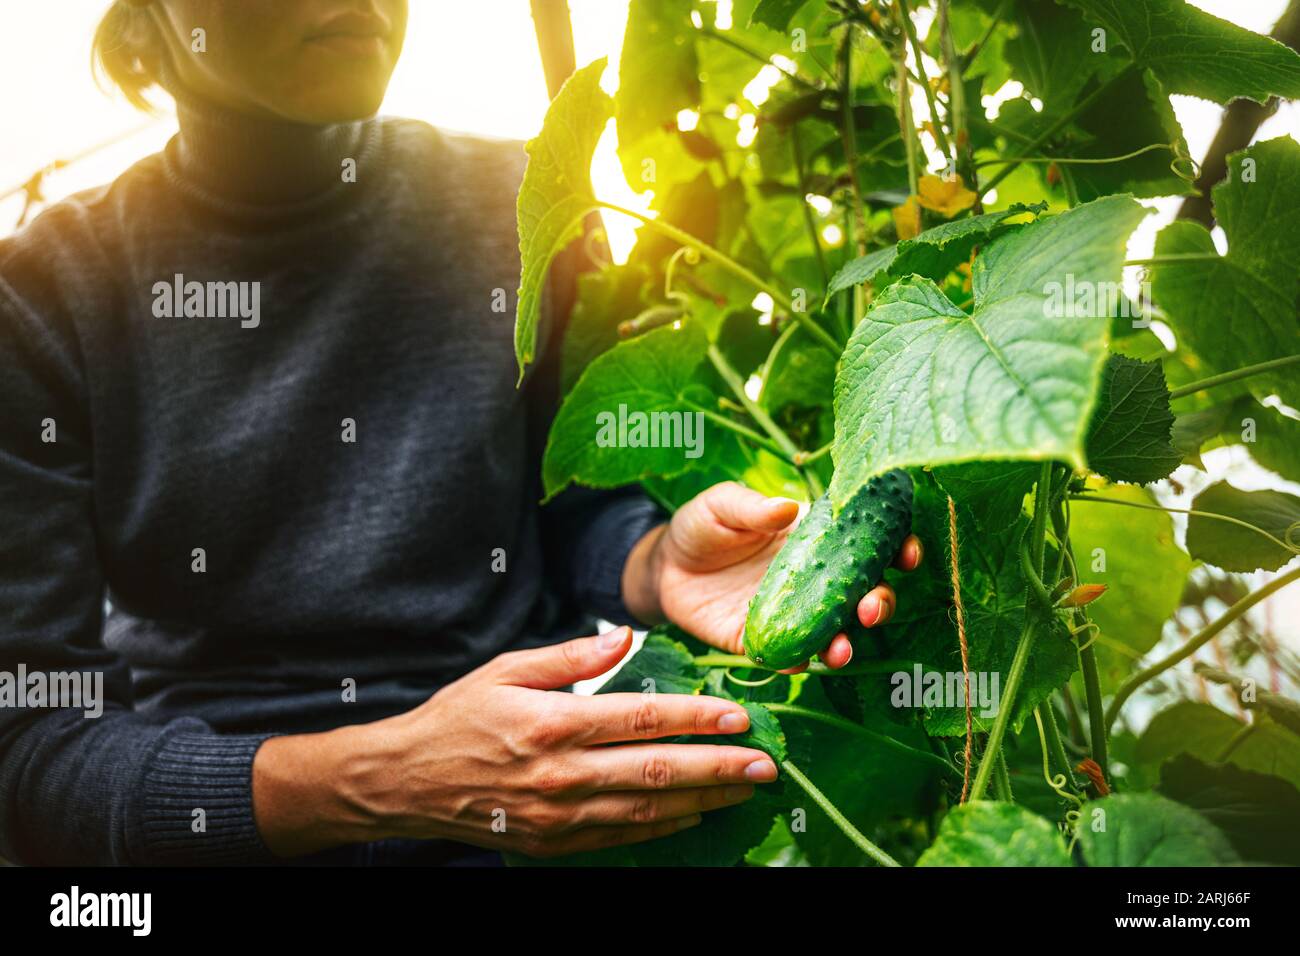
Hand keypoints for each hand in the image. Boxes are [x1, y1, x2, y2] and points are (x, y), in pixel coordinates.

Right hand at [252, 628, 777, 858]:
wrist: (406, 783)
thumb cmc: (458, 718)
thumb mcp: (505, 670)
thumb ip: (567, 655)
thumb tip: (624, 636)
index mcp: (554, 723)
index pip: (642, 719)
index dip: (696, 718)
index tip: (739, 716)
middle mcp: (563, 774)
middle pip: (658, 770)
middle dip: (719, 767)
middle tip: (766, 763)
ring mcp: (560, 815)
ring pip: (648, 810)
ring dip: (704, 799)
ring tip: (746, 789)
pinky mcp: (554, 842)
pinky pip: (622, 837)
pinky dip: (665, 828)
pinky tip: (696, 815)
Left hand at [623, 481, 922, 669]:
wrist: (663, 567)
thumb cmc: (700, 526)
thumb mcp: (721, 506)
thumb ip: (751, 506)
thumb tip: (788, 507)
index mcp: (816, 541)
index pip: (868, 545)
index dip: (895, 548)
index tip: (907, 552)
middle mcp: (815, 582)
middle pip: (862, 596)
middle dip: (879, 603)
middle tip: (873, 606)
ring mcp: (792, 616)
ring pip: (833, 633)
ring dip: (846, 642)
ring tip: (843, 647)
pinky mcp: (762, 643)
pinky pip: (789, 658)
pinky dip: (800, 662)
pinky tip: (804, 663)